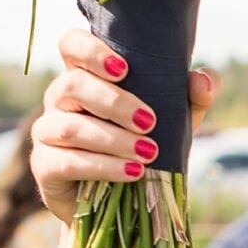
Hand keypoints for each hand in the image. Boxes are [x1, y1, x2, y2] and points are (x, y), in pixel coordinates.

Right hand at [28, 26, 217, 223]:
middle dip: (113, 102)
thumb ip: (192, 96)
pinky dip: (103, 166)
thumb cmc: (144, 147)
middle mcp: (59, 99)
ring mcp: (47, 132)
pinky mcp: (45, 167)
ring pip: (71, 126)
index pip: (71, 44)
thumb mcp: (175, 121)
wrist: (122, 204)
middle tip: (150, 121)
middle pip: (72, 85)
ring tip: (148, 153)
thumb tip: (202, 80)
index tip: (124, 70)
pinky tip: (132, 173)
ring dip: (113, 139)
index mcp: (85, 76)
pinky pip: (68, 162)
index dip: (90, 50)